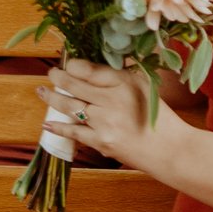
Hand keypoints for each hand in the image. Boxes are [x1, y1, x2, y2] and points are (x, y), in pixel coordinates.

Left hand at [42, 59, 181, 173]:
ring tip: (41, 90)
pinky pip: (73, 132)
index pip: (88, 69)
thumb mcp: (144, 86)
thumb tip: (95, 60)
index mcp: (123, 82)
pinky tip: (47, 123)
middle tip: (52, 73)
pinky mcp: (101, 142)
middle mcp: (111, 100)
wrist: (171, 151)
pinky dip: (58, 127)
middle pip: (74, 85)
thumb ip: (119, 73)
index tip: (68, 64)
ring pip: (69, 106)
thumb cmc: (158, 116)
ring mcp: (104, 123)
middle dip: (58, 77)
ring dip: (51, 97)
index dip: (72, 65)